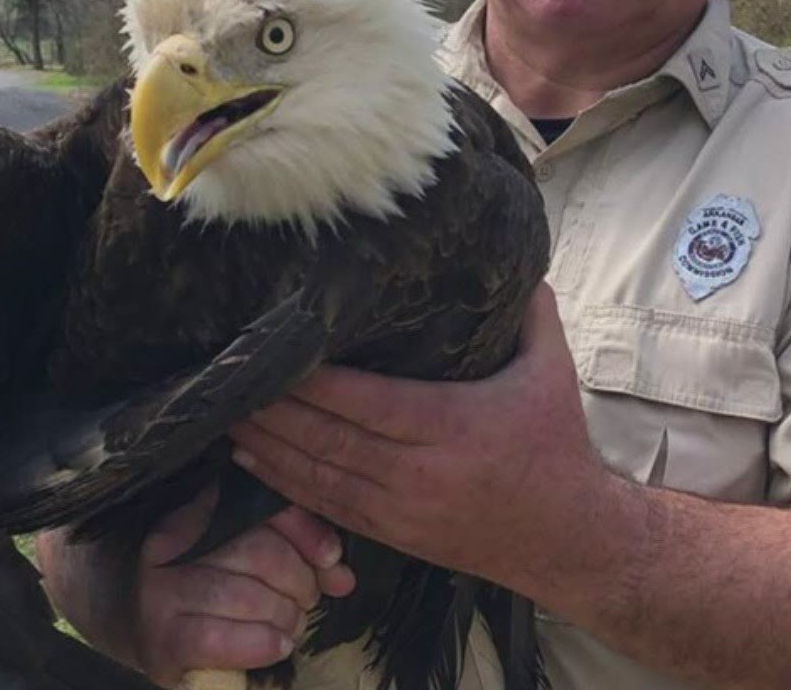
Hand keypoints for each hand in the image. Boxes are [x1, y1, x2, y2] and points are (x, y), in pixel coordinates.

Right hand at [129, 481, 356, 686]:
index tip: (330, 557)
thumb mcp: (243, 557)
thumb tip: (343, 577)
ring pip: (247, 597)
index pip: (260, 507)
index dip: (305, 531)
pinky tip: (276, 645)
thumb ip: (295, 554)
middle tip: (304, 600)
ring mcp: (162, 594)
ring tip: (289, 625)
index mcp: (196, 513)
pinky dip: (261, 643)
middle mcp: (173, 547)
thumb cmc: (202, 587)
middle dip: (300, 582)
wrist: (135, 624)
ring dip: (284, 616)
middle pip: (261, 552)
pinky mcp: (162, 640)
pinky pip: (222, 639)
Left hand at [228, 283, 612, 596]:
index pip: (368, 402)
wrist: (567, 540)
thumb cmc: (556, 445)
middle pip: (329, 438)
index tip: (277, 352)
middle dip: (274, 409)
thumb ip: (529, 311)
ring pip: (317, 475)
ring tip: (223, 413)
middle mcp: (419, 471)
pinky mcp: (391, 534)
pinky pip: (324, 505)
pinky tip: (249, 461)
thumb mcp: (552, 370)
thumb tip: (513, 249)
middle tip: (229, 376)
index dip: (316, 382)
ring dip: (265, 446)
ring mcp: (400, 508)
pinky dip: (281, 483)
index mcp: (453, 425)